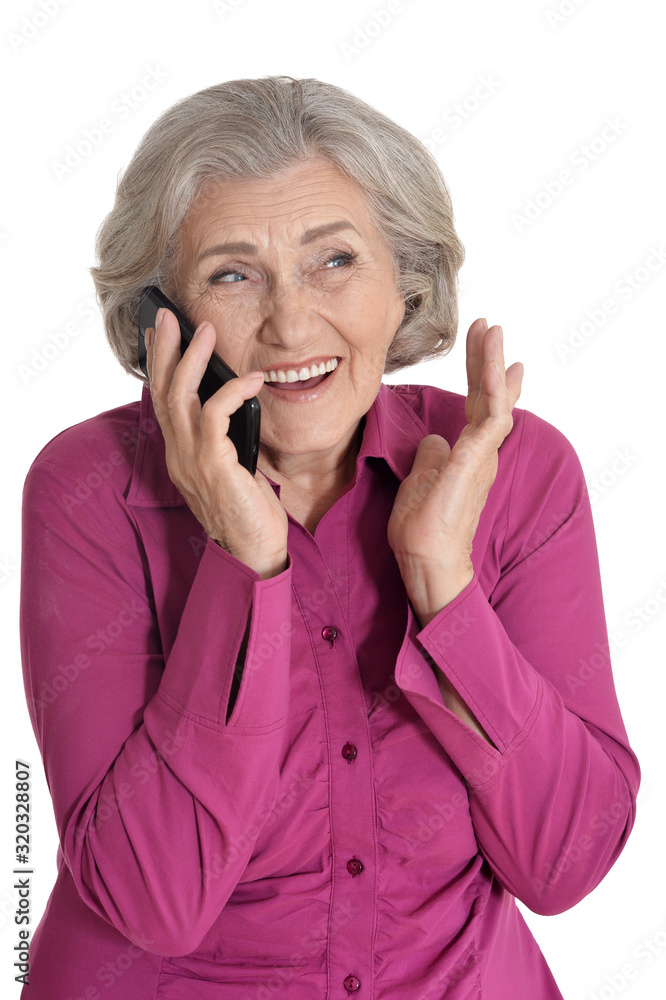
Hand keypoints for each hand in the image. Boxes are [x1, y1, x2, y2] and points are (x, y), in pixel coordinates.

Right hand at [146, 307, 287, 579]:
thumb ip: (224, 440)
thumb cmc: (250, 512)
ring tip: (205, 331)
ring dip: (193, 360)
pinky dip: (232, 391)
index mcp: (180, 456)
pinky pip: (216, 415)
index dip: (160, 366)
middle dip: (165, 350)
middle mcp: (179, 456)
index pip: (162, 403)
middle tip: (169, 317)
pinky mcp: (215, 466)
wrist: (254, 552)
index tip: (161, 335)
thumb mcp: (232, 468)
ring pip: (182, 397)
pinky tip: (251, 379)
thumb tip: (232, 405)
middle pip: (163, 392)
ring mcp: (193, 461)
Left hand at [387, 318, 523, 624]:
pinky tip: (495, 367)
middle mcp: (479, 452)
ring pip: (494, 401)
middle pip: (487, 396)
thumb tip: (432, 439)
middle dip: (488, 360)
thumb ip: (430, 455)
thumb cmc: (422, 528)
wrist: (426, 559)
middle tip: (490, 327)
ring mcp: (480, 456)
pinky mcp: (476, 462)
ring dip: (493, 365)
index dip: (478, 375)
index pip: (474, 405)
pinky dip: (493, 390)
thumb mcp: (418, 480)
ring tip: (494, 332)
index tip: (481, 345)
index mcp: (465, 454)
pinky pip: (490, 419)